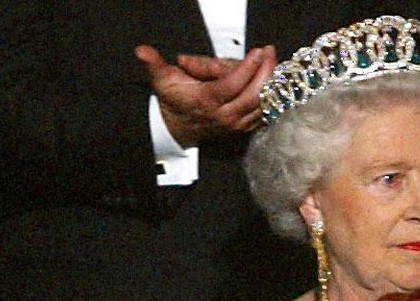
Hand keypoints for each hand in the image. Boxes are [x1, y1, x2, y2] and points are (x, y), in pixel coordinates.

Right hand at [135, 43, 275, 145]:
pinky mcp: (243, 127)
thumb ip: (153, 64)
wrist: (178, 130)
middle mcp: (224, 116)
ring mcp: (236, 124)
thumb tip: (142, 51)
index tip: (257, 52)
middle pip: (252, 95)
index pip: (231, 85)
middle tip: (270, 52)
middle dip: (264, 72)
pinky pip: (263, 114)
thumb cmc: (174, 101)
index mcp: (206, 101)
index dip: (246, 68)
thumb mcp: (162, 80)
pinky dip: (271, 99)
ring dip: (271, 84)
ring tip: (276, 63)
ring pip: (261, 105)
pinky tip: (277, 84)